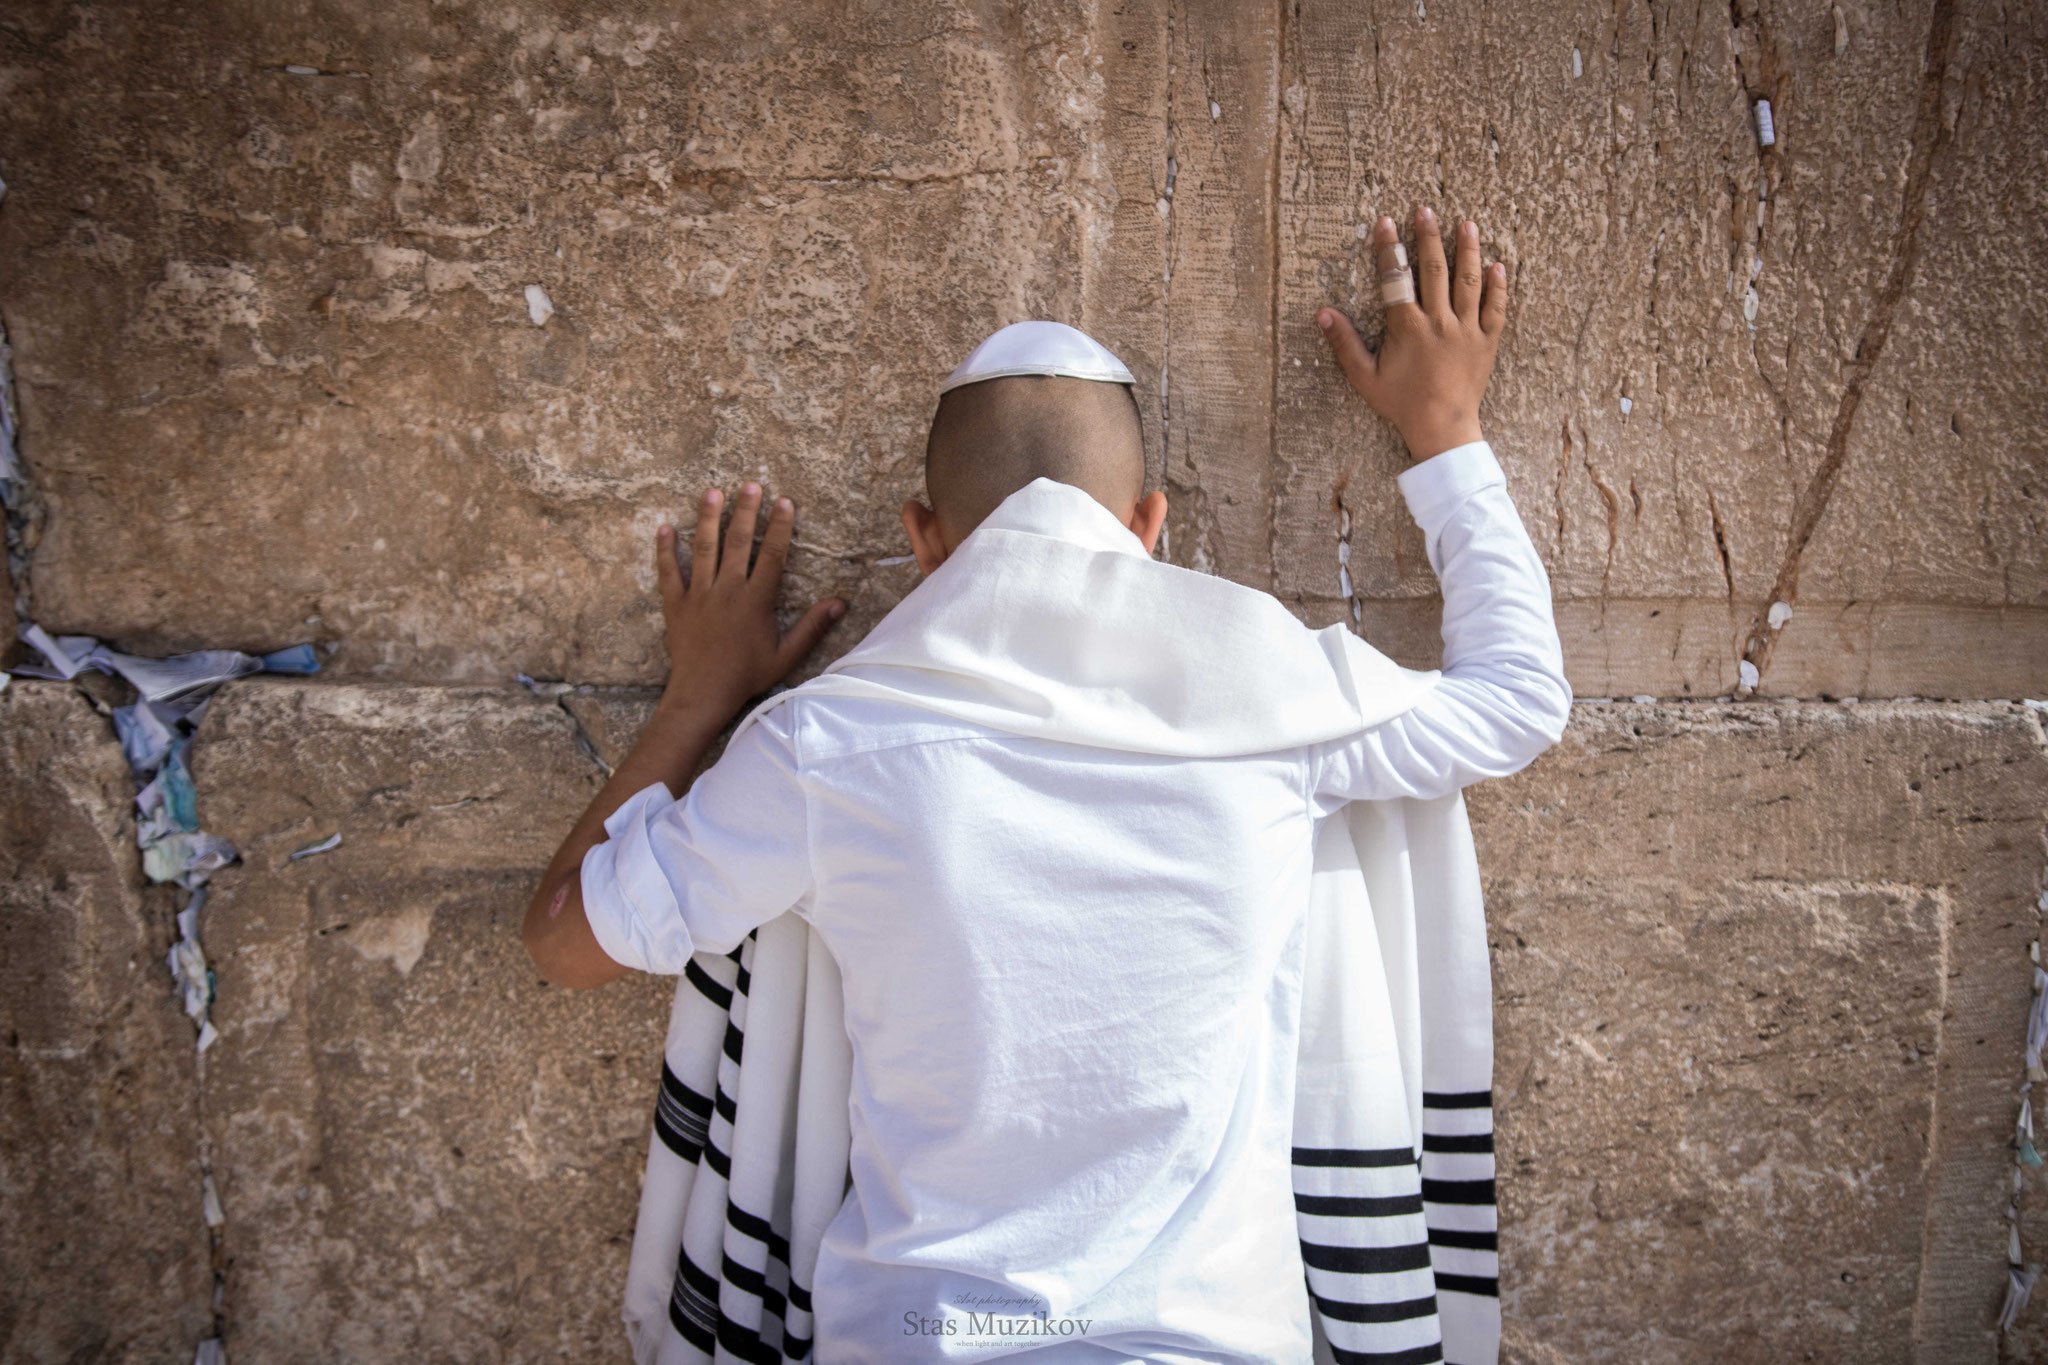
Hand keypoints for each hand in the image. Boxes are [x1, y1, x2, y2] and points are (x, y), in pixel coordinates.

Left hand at [655, 482, 844, 718]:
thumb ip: (812, 628)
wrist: (702, 694)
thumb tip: (840, 603)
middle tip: (750, 484)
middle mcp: (727, 590)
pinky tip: (665, 528)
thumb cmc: (746, 676)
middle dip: (745, 511)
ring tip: (712, 491)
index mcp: (756, 601)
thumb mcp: (786, 655)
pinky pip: (669, 572)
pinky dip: (666, 550)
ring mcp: (699, 595)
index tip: (785, 502)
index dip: (781, 527)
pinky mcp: (676, 604)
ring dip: (708, 518)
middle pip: (738, 542)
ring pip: (704, 548)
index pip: (773, 555)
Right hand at [1316, 207, 1508, 462]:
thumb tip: (1322, 313)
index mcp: (1409, 328)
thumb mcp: (1365, 377)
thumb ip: (1344, 343)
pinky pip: (1496, 308)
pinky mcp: (1487, 342)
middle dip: (1429, 236)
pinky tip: (1498, 266)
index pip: (1396, 278)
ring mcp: (1467, 330)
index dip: (1389, 248)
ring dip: (1468, 250)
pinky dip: (1498, 286)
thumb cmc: (1401, 404)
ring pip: (1469, 281)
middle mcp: (1440, 322)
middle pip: (1435, 269)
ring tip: (1468, 224)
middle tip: (1425, 211)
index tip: (1385, 222)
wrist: (1442, 428)